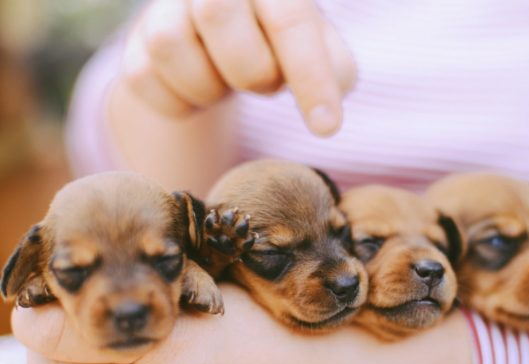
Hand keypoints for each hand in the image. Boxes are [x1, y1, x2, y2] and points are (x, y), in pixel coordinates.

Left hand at [13, 285, 471, 363]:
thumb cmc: (282, 328)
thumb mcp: (223, 295)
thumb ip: (165, 288)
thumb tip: (108, 277)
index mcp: (176, 346)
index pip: (71, 336)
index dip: (42, 315)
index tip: (38, 300)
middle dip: (42, 348)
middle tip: (47, 323)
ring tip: (63, 358)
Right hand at [123, 0, 356, 135]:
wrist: (224, 39)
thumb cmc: (281, 43)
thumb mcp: (323, 52)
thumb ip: (335, 72)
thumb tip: (324, 116)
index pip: (290, 20)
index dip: (310, 77)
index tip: (326, 128)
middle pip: (215, 12)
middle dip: (251, 69)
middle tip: (264, 80)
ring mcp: (165, 5)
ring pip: (167, 43)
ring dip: (208, 86)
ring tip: (227, 81)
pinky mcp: (135, 43)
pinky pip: (143, 80)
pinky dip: (179, 103)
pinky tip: (201, 87)